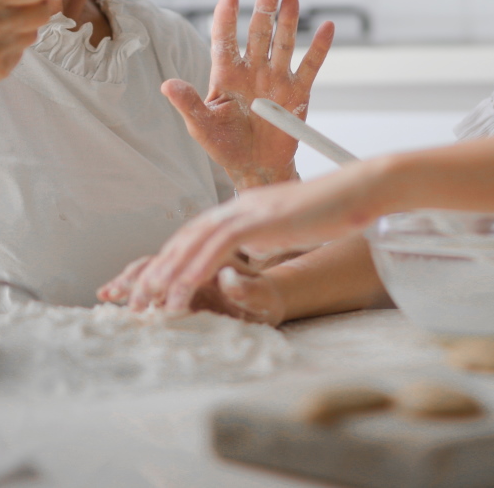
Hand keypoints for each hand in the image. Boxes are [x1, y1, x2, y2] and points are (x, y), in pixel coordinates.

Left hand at [99, 163, 386, 311]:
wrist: (358, 190)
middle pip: (186, 237)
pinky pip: (218, 245)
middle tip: (135, 301)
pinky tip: (182, 289)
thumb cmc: (333, 210)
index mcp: (244, 208)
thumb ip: (264, 236)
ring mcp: (249, 210)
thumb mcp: (289, 226)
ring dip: (169, 274)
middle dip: (158, 270)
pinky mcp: (261, 219)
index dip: (172, 260)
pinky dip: (196, 267)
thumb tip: (250, 252)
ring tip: (150, 303)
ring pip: (194, 242)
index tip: (154, 287)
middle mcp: (239, 206)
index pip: (197, 234)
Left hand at [162, 0, 332, 187]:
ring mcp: (276, 79)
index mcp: (226, 75)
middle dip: (264, 9)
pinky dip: (319, 48)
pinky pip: (310, 67)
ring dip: (288, 21)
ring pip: (283, 44)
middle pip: (258, 34)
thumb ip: (188, 103)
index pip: (224, 41)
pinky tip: (326, 27)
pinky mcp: (298, 93)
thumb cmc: (225, 146)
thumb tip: (166, 84)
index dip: (226, 18)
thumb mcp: (201, 126)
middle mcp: (252, 71)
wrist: (256, 167)